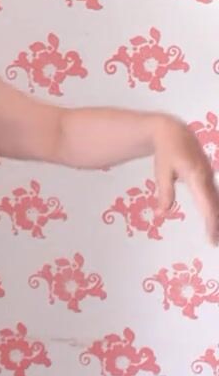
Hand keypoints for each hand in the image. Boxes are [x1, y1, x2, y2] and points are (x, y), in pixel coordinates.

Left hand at [154, 116, 218, 246]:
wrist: (173, 132)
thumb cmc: (166, 152)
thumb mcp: (162, 172)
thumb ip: (164, 193)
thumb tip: (162, 214)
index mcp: (197, 176)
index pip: (207, 205)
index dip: (211, 223)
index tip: (211, 238)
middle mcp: (206, 177)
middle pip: (215, 205)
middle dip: (216, 224)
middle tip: (215, 243)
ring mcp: (208, 176)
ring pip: (216, 200)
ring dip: (216, 217)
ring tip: (215, 235)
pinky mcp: (206, 176)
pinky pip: (213, 195)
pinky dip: (214, 208)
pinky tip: (213, 219)